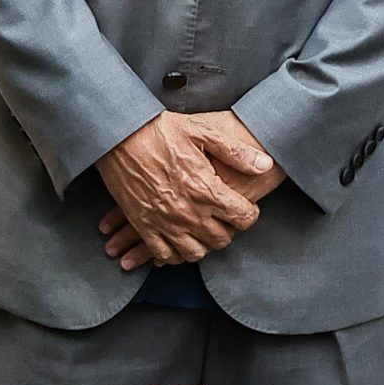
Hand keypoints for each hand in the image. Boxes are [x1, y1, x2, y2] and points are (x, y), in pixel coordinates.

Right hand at [93, 111, 269, 270]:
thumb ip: (236, 152)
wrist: (117, 134)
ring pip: (195, 252)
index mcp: (206, 188)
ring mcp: (164, 222)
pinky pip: (164, 254)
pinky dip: (174, 254)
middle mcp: (188, 211)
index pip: (243, 217)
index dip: (249, 213)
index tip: (244, 207)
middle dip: (228, 230)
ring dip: (204, 244)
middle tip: (223, 217)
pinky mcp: (143, 225)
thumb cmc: (159, 130)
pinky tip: (178, 241)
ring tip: (203, 230)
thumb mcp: (201, 131)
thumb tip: (266, 165)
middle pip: (222, 239)